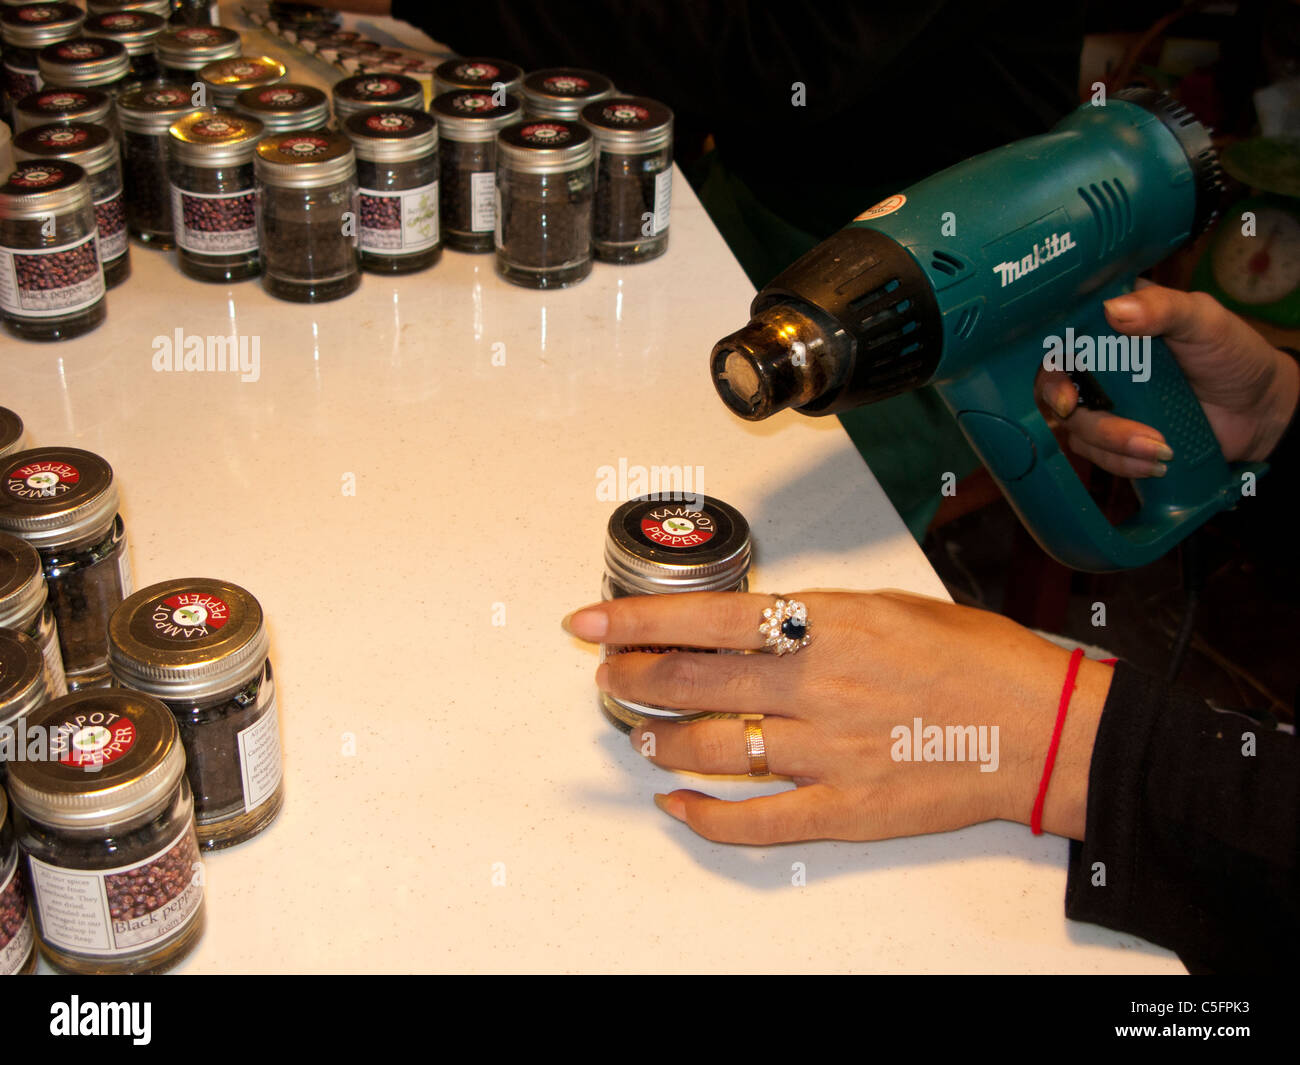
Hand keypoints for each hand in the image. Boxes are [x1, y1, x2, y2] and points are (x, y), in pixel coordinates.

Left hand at [564, 590, 1113, 843]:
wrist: (1046, 727)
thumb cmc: (978, 659)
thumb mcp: (889, 606)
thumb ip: (812, 617)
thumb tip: (746, 625)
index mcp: (830, 626)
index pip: (707, 618)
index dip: (636, 620)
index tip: (589, 620)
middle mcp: (819, 687)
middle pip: (694, 683)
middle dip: (634, 678)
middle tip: (609, 675)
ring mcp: (830, 752)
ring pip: (713, 748)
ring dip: (660, 739)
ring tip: (640, 730)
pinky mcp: (846, 808)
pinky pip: (757, 820)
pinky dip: (705, 813)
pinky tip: (678, 801)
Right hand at [1035, 284, 1299, 477]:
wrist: (1260, 412)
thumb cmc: (1233, 355)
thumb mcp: (1204, 320)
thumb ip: (1163, 309)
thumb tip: (1113, 310)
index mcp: (1112, 325)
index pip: (1061, 334)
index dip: (1050, 357)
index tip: (1064, 378)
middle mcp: (1099, 364)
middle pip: (1052, 384)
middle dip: (1064, 402)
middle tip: (1076, 411)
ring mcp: (1104, 404)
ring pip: (1076, 426)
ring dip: (1112, 441)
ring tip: (1160, 447)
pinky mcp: (1114, 440)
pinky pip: (1097, 456)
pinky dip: (1124, 462)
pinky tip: (1159, 461)